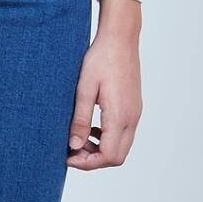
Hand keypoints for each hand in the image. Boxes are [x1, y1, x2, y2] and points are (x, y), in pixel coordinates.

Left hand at [67, 0, 141, 169]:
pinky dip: (107, 139)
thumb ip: (80, 119)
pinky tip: (91, 127)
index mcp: (119, 116)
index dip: (87, 162)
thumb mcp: (84, 89)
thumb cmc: (100, 59)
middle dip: (93, 160)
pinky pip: (123, 134)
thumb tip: (74, 146)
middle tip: (71, 150)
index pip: (108, 156)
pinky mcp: (133, 108)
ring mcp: (135, 113)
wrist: (120, 39)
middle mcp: (132, 118)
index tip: (67, 156)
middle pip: (117, 157)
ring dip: (100, 150)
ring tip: (78, 139)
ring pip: (121, 147)